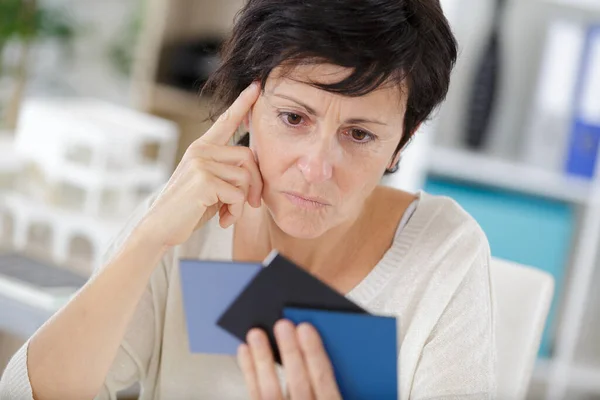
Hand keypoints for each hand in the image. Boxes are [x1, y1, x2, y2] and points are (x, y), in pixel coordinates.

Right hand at [138, 82, 262, 247]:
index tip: (256, 86)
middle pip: (248, 157)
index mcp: (202, 148)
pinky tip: (223, 220)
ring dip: (243, 203)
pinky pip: (238, 194)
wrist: (160, 228)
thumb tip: (255, 173)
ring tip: (228, 214)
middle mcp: (201, 150)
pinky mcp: (204, 179)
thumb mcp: (211, 185)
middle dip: (255, 184)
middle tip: (250, 205)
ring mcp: (201, 163)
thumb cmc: (190, 209)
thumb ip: (229, 172)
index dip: (243, 104)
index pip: (226, 121)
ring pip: (245, 177)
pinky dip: (236, 212)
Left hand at [238, 320, 341, 399]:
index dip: (314, 354)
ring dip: (262, 360)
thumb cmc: (317, 399)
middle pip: (298, 384)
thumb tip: (319, 349)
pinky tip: (245, 352)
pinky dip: (249, 373)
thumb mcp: (343, 394)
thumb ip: (331, 382)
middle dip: (290, 352)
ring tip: (256, 334)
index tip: (306, 329)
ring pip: (270, 392)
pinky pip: (255, 398)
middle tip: (282, 325)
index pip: (324, 382)